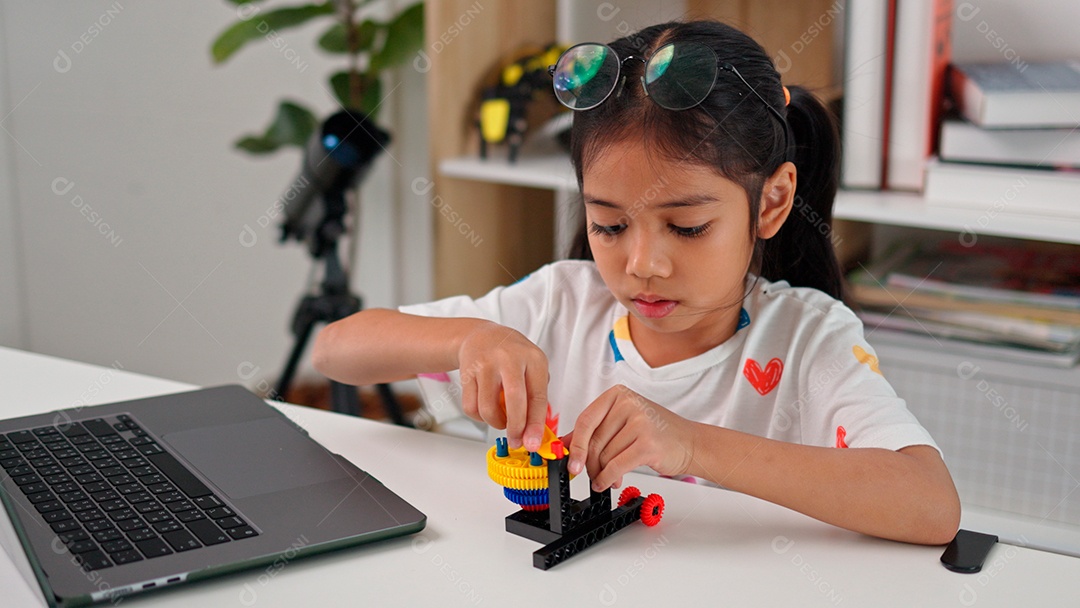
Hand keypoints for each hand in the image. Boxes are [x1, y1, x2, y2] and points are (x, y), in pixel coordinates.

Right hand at [457, 321, 548, 450]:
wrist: (481, 335)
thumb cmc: (511, 355)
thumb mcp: (532, 366)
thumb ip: (536, 394)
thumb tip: (536, 429)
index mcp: (533, 358)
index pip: (538, 396)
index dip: (536, 424)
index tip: (533, 442)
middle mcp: (509, 359)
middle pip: (514, 401)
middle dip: (516, 428)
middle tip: (516, 441)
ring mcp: (486, 364)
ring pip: (488, 408)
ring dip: (496, 423)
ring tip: (502, 420)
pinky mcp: (467, 372)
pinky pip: (471, 406)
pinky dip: (479, 417)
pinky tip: (486, 410)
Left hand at [567, 385, 695, 491]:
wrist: (691, 443)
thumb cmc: (656, 433)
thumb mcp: (622, 424)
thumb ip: (593, 432)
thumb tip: (563, 444)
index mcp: (618, 394)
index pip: (586, 420)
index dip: (575, 445)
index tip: (570, 463)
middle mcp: (629, 403)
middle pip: (594, 440)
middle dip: (589, 464)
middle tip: (590, 475)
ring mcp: (640, 422)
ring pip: (605, 455)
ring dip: (602, 473)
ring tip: (610, 478)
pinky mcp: (648, 443)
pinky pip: (616, 466)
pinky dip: (608, 479)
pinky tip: (611, 483)